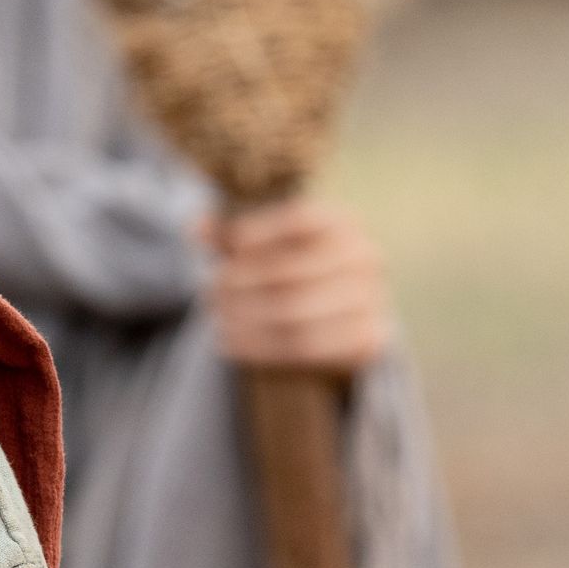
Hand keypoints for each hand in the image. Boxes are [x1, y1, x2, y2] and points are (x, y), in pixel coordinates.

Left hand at [201, 198, 391, 371]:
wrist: (338, 320)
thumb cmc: (293, 272)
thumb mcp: (265, 248)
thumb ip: (232, 236)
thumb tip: (197, 227)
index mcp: (343, 224)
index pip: (300, 220)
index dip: (260, 232)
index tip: (228, 247)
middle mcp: (365, 257)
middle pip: (292, 270)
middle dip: (243, 283)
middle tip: (209, 292)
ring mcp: (371, 299)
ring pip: (295, 313)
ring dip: (247, 317)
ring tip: (218, 319)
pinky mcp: (367, 339)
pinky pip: (305, 347)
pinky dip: (260, 347)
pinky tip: (230, 343)